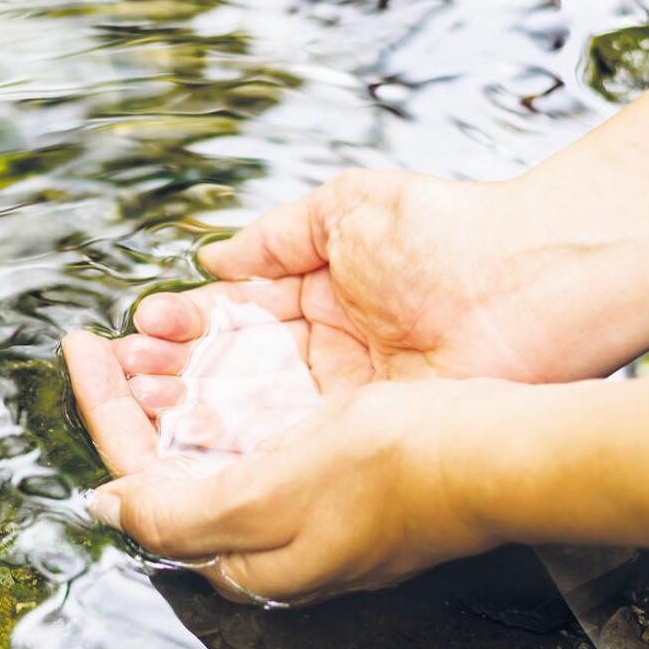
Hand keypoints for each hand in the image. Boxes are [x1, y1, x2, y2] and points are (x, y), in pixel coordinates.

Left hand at [66, 326, 505, 603]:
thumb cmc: (395, 476)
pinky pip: (252, 428)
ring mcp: (295, 506)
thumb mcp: (269, 498)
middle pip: (169, 459)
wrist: (493, 456)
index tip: (83, 351)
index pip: (139, 478)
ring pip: (208, 439)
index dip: (103, 411)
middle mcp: (259, 535)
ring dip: (175, 386)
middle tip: (112, 341)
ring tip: (156, 337)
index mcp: (237, 551)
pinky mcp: (327, 474)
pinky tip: (222, 358)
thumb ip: (177, 512)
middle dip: (134, 396)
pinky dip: (225, 388)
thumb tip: (107, 506)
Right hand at [126, 170, 616, 403]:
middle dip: (166, 369)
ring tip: (136, 396)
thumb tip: (215, 257)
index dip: (180, 324)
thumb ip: (273, 235)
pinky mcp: (351, 432)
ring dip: (183, 403)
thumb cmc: (452, 233)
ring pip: (240, 408)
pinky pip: (279, 440)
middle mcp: (317, 351)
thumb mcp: (345, 208)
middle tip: (122, 370)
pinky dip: (229, 438)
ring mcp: (333, 396)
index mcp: (312, 296)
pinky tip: (188, 429)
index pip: (227, 318)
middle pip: (222, 368)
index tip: (143, 325)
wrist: (526, 281)